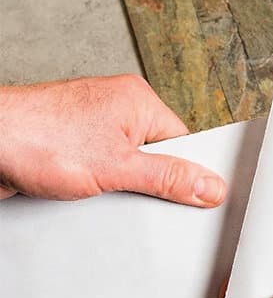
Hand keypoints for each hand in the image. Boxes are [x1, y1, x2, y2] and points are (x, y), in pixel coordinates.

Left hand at [0, 74, 225, 205]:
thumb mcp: (119, 168)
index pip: (185, 142)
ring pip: (131, 166)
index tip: (192, 197)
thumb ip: (169, 179)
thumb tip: (210, 186)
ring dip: (124, 186)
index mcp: (138, 100)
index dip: (188, 172)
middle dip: (151, 181)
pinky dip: (102, 187)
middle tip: (137, 193)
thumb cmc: (38, 138)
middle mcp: (118, 108)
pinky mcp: (75, 144)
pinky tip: (89, 192)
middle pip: (159, 155)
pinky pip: (106, 170)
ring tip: (104, 189)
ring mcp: (94, 126)